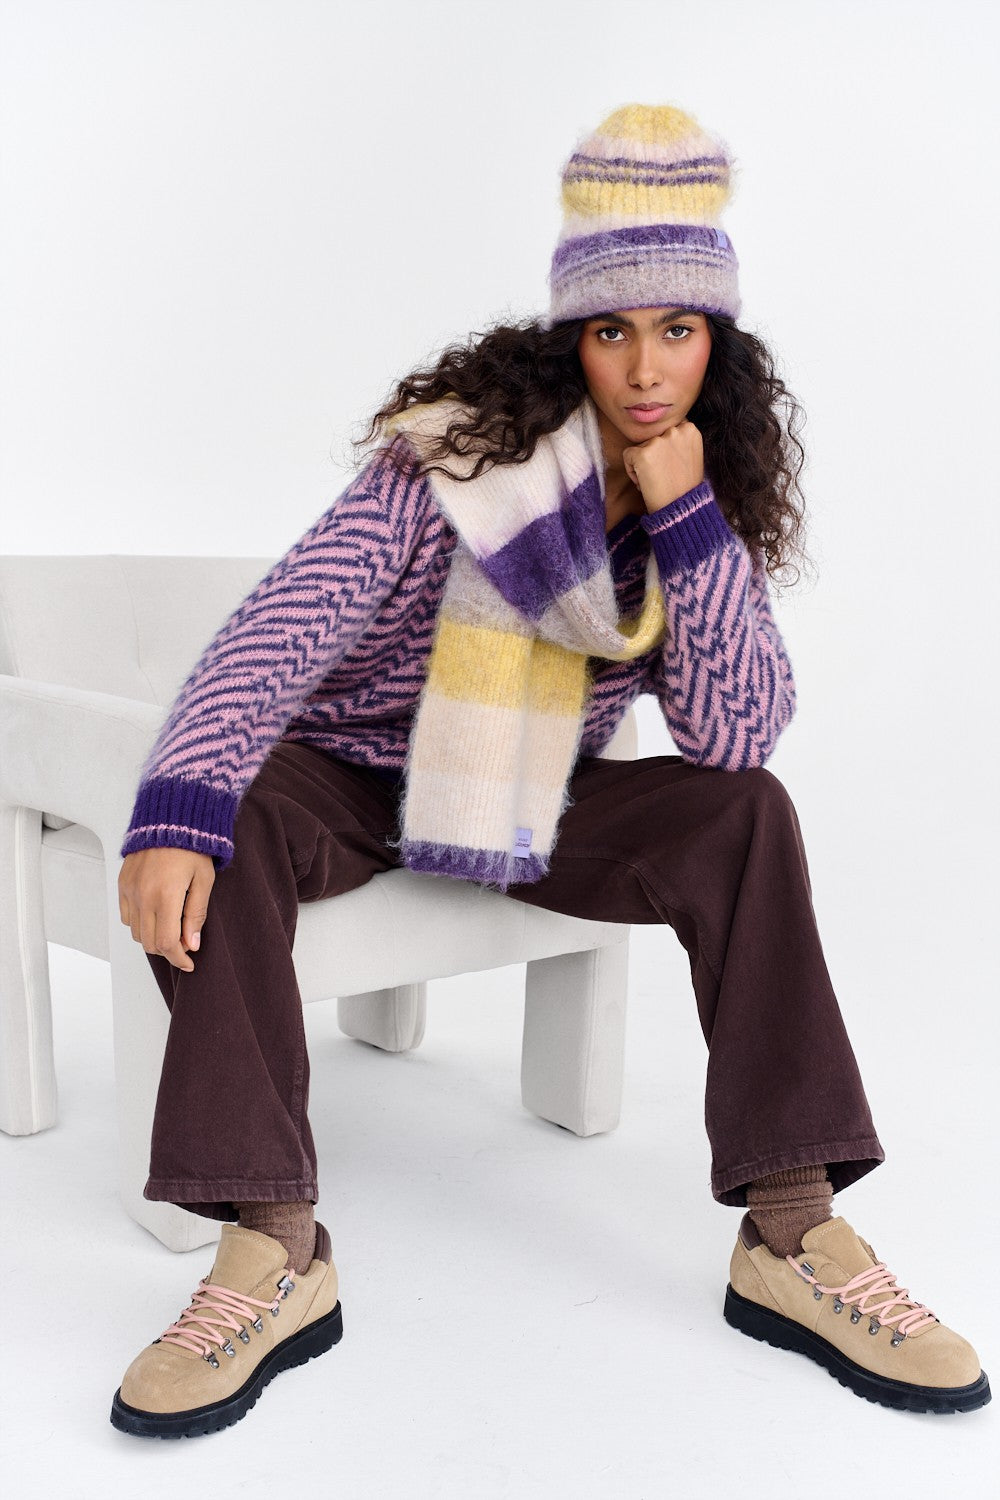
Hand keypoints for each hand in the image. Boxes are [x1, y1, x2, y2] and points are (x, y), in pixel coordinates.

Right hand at [118, 847, 215, 972]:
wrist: (170, 819)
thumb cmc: (192, 847)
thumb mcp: (204, 880)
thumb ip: (196, 914)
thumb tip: (192, 944)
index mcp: (166, 896)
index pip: (167, 943)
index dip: (179, 958)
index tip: (189, 962)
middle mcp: (143, 896)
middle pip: (150, 942)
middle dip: (168, 951)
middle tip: (184, 946)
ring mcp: (130, 890)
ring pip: (136, 933)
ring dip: (153, 938)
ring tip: (172, 930)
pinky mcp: (123, 884)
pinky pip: (126, 916)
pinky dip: (140, 924)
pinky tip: (156, 916)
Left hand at [622, 419, 704, 512]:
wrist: (680, 509)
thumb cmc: (685, 485)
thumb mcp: (691, 455)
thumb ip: (680, 440)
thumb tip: (665, 432)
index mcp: (690, 429)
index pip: (667, 430)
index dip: (666, 449)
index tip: (672, 466)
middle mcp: (675, 431)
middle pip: (653, 437)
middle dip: (655, 455)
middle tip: (665, 475)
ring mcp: (658, 441)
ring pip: (640, 447)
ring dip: (644, 463)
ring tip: (657, 480)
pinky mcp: (642, 453)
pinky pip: (627, 456)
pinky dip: (632, 471)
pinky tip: (645, 483)